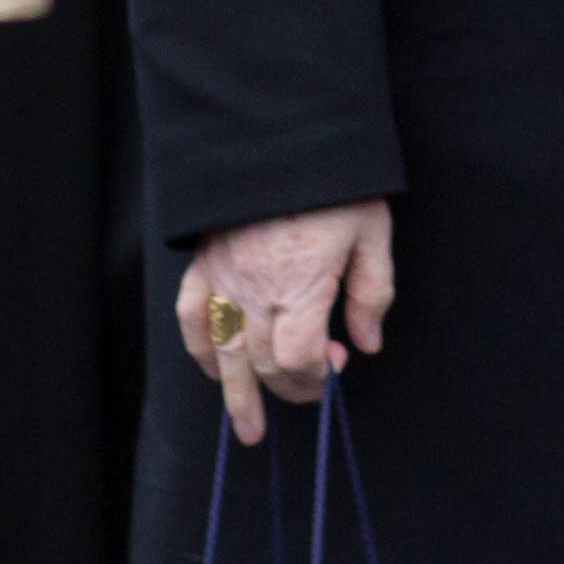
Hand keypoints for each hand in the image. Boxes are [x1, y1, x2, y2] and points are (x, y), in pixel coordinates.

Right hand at [178, 201, 394, 447]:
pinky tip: (213, 369)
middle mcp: (255, 290)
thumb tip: (367, 343)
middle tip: (309, 390)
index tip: (336, 365)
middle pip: (264, 363)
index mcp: (299, 285)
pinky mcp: (204, 262)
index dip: (316, 378)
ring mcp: (224, 277)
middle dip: (288, 387)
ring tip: (247, 429)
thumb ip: (371, 293)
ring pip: (224, 353)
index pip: (297, 360)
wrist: (283, 134)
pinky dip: (200, 348)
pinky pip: (192, 316)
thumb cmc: (335, 184)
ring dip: (236, 396)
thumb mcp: (371, 233)